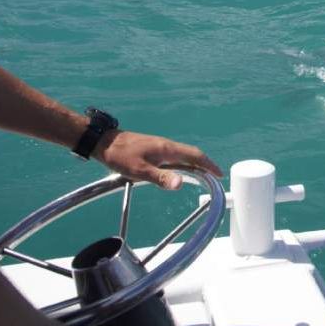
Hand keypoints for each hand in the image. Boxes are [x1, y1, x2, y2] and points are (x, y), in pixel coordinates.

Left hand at [94, 130, 223, 189]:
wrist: (104, 143)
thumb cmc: (121, 157)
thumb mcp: (140, 171)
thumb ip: (161, 177)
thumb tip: (182, 183)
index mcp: (168, 149)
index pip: (195, 155)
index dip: (209, 165)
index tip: (220, 174)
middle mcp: (167, 145)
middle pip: (192, 154)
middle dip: (205, 165)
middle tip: (214, 177)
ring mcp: (160, 146)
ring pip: (183, 154)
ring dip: (195, 164)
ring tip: (202, 175)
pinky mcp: (154, 149)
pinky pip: (175, 156)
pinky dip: (184, 163)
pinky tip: (179, 171)